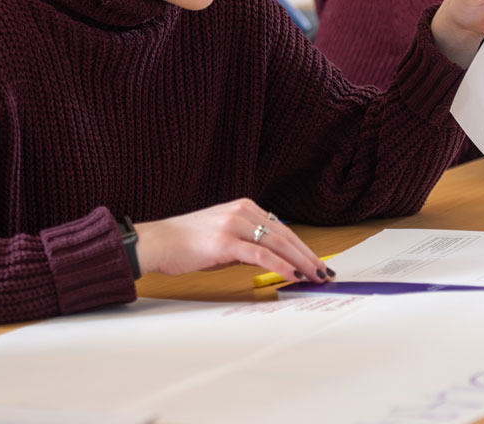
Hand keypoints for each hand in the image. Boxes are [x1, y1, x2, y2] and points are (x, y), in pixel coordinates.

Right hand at [133, 199, 330, 283]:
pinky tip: (293, 274)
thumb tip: (271, 258)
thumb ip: (247, 241)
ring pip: (278, 243)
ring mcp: (234, 225)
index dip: (302, 247)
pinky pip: (261, 254)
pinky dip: (281, 264)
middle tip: (324, 272)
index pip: (282, 228)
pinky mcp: (226, 241)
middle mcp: (242, 211)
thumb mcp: (223, 235)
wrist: (159, 241)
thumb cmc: (187, 242)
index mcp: (243, 207)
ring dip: (301, 262)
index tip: (316, 262)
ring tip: (315, 276)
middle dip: (308, 256)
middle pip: (285, 235)